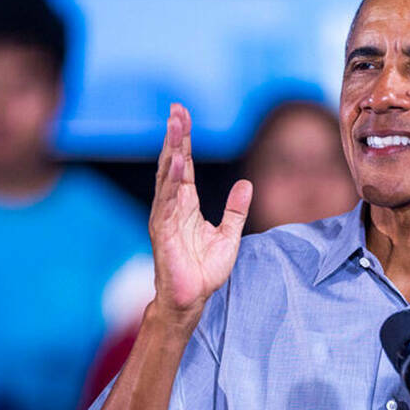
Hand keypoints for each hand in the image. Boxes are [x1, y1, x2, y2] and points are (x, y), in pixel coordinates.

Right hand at [149, 103, 251, 317]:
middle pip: (173, 163)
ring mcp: (165, 217)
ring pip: (167, 177)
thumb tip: (247, 184)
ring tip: (175, 127)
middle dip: (175, 136)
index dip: (185, 140)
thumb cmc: (204, 270)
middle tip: (176, 109)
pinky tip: (176, 161)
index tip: (182, 114)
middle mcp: (173, 206)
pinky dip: (171, 181)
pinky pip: (167, 201)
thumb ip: (236, 210)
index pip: (186, 165)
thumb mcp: (228, 235)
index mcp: (186, 204)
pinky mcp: (162, 232)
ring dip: (171, 150)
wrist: (191, 299)